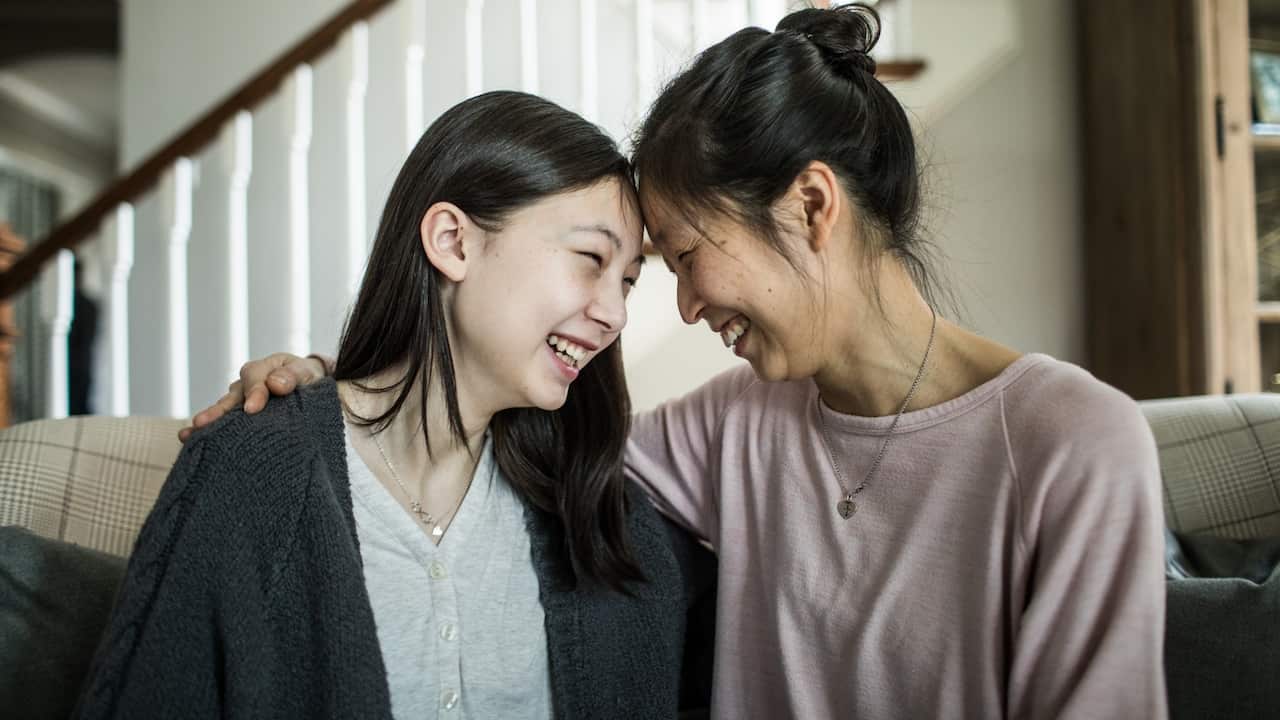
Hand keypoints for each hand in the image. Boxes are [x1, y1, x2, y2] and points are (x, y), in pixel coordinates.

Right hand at [178, 353, 328, 441]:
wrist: (312, 386)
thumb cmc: (308, 378)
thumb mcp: (306, 372)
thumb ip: (293, 375)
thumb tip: (275, 383)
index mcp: (263, 369)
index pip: (254, 378)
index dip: (254, 393)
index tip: (253, 409)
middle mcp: (247, 385)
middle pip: (231, 397)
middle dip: (217, 412)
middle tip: (201, 423)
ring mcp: (241, 402)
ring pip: (224, 412)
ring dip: (207, 424)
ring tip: (188, 435)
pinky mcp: (242, 419)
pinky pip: (226, 425)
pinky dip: (212, 434)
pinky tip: (193, 444)